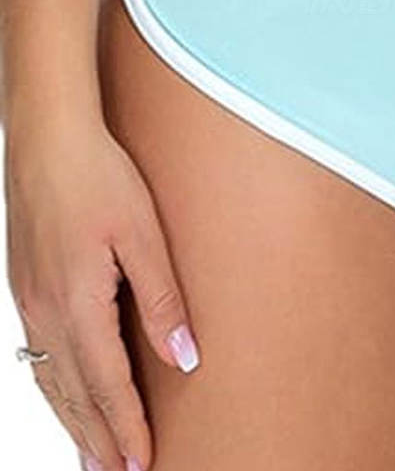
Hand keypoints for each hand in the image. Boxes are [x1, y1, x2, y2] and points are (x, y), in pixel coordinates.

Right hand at [4, 109, 198, 470]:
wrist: (47, 140)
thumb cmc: (99, 178)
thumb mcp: (143, 235)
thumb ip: (163, 298)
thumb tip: (184, 358)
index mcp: (77, 303)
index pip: (106, 385)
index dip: (126, 427)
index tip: (142, 464)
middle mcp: (45, 312)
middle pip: (72, 394)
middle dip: (97, 439)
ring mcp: (29, 301)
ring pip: (50, 379)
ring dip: (73, 421)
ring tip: (92, 455)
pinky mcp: (26, 286)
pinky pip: (38, 354)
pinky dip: (55, 387)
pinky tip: (65, 392)